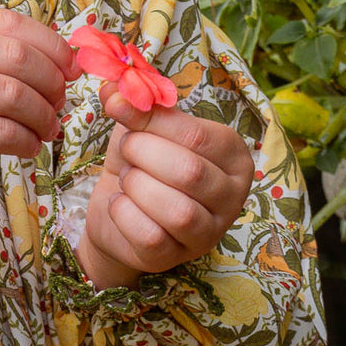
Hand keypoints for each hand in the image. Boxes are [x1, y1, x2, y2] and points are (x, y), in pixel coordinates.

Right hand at [0, 5, 75, 202]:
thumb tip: (59, 56)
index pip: (6, 22)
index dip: (49, 44)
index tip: (69, 66)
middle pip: (15, 57)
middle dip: (50, 81)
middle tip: (60, 102)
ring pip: (12, 95)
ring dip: (42, 115)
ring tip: (47, 128)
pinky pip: (1, 132)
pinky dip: (25, 141)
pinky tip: (29, 146)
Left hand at [75, 84, 253, 290]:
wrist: (116, 209)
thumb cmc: (140, 160)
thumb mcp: (139, 124)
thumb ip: (131, 102)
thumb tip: (112, 89)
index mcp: (233, 154)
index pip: (197, 135)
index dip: (151, 122)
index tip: (120, 111)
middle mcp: (232, 196)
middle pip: (189, 172)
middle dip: (143, 154)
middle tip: (127, 149)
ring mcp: (208, 232)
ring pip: (176, 210)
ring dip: (136, 185)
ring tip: (128, 178)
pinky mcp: (175, 257)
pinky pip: (150, 235)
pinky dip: (124, 212)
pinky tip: (120, 203)